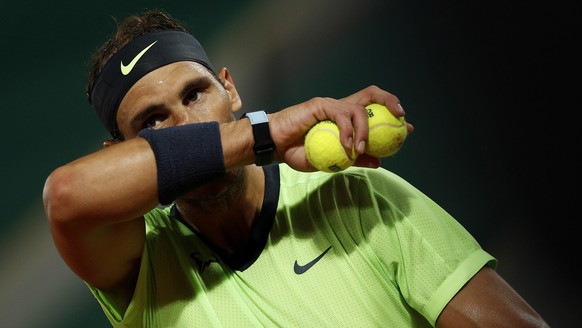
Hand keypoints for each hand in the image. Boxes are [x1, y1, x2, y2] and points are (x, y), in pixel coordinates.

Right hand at [269, 85, 412, 170]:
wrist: (275, 145)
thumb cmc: (298, 152)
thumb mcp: (332, 160)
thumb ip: (354, 159)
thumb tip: (379, 162)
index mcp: (346, 119)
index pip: (374, 111)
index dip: (392, 115)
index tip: (407, 128)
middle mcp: (342, 108)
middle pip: (372, 95)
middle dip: (391, 102)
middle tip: (401, 118)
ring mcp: (332, 105)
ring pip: (360, 109)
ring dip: (366, 130)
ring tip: (361, 150)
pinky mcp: (321, 104)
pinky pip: (341, 115)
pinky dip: (348, 131)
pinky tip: (347, 145)